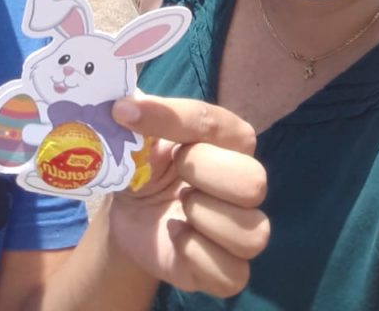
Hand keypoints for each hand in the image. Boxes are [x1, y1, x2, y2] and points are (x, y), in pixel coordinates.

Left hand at [107, 94, 268, 298]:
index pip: (218, 123)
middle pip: (254, 182)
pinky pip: (231, 273)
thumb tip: (124, 105)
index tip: (125, 113)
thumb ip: (140, 111)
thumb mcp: (141, 130)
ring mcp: (241, 229)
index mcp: (231, 139)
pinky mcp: (227, 270)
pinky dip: (196, 254)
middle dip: (203, 173)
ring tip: (177, 207)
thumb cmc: (147, 160)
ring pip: (252, 234)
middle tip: (176, 171)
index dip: (172, 118)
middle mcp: (246, 182)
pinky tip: (175, 235)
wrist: (128, 209)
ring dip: (202, 217)